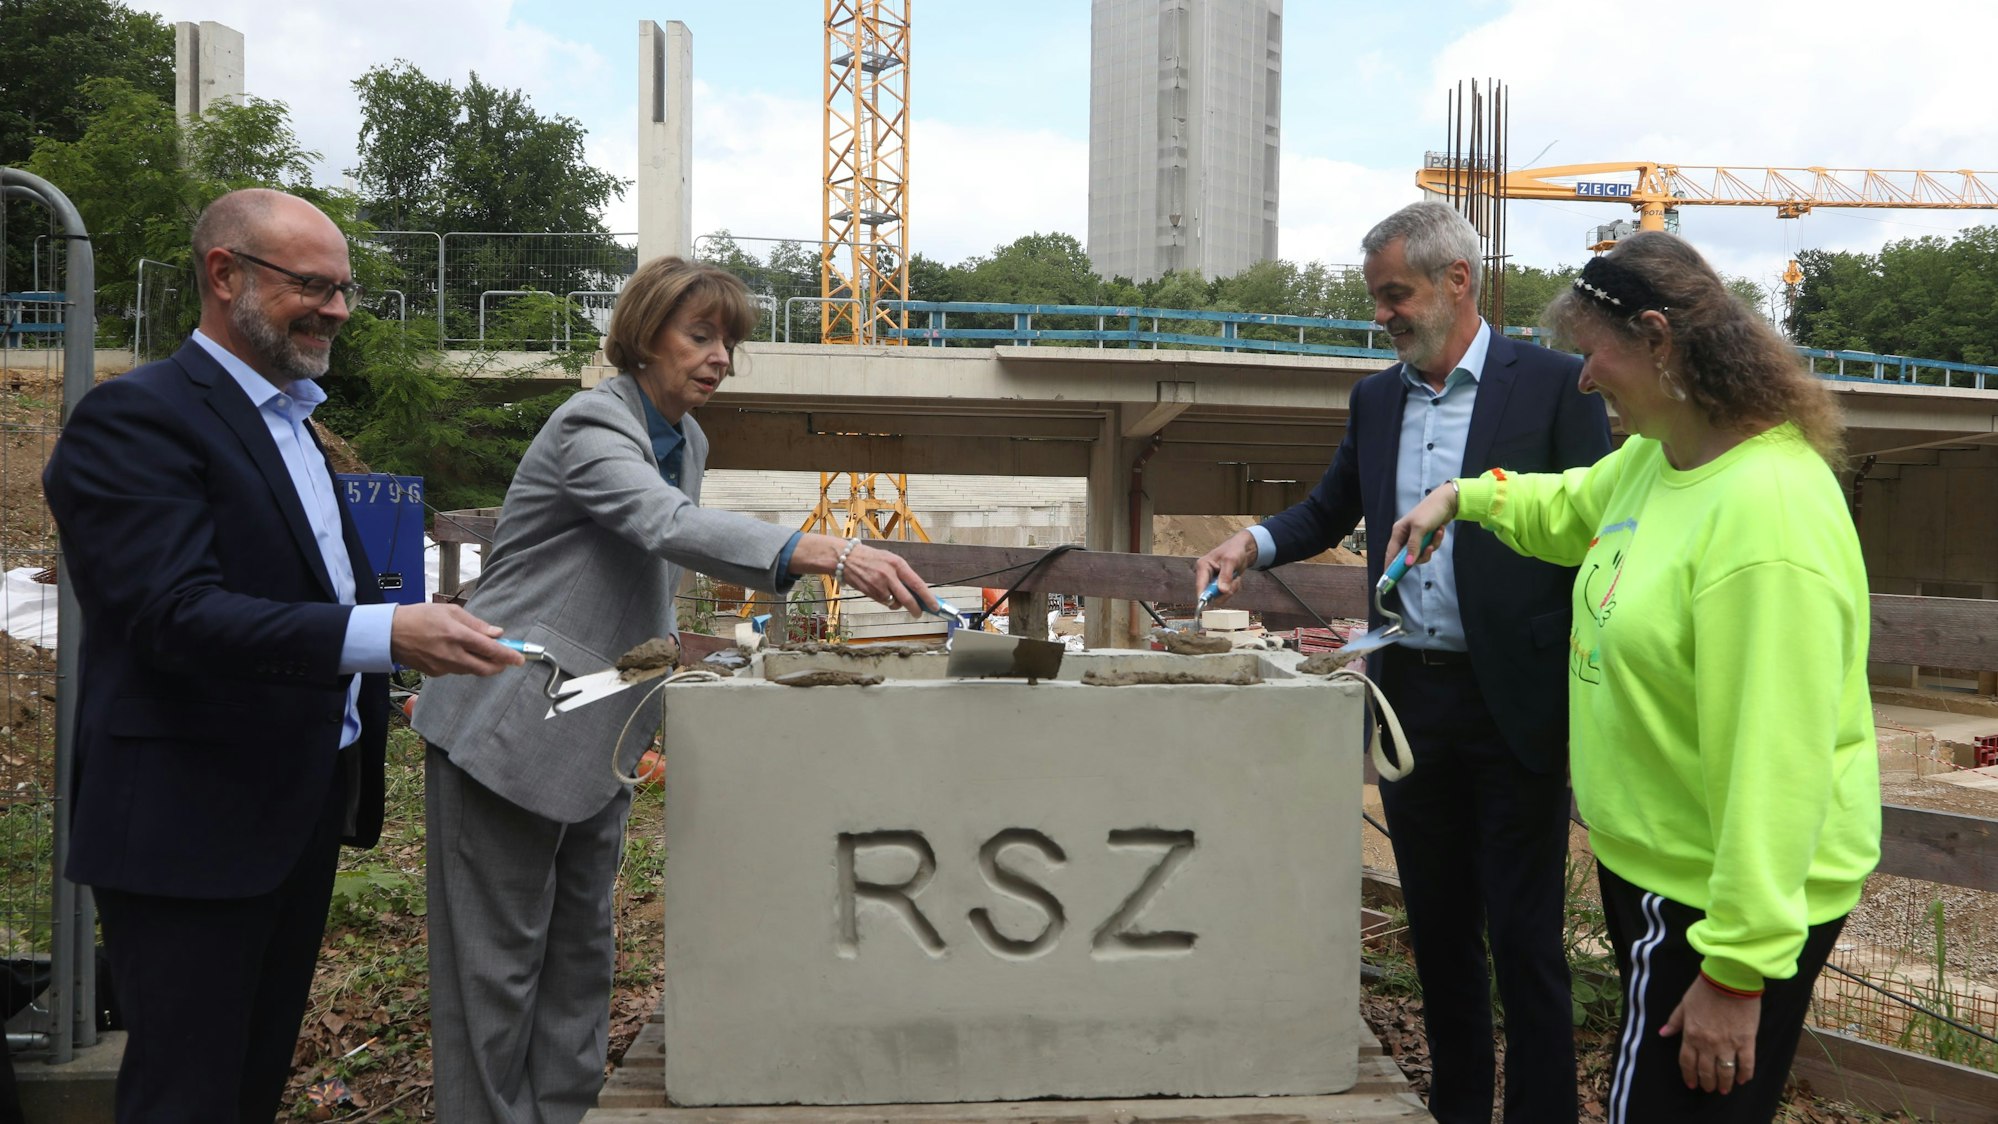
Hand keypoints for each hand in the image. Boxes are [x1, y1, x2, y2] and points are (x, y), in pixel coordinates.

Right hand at [390, 604, 524, 676]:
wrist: (390, 633)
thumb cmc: (419, 617)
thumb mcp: (450, 611)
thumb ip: (476, 624)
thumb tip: (497, 633)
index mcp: (457, 635)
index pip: (490, 650)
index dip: (508, 655)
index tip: (520, 658)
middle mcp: (451, 654)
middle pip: (484, 668)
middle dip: (499, 666)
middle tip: (506, 660)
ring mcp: (443, 666)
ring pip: (471, 670)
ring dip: (481, 664)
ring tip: (481, 651)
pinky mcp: (435, 673)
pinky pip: (457, 670)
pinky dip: (463, 663)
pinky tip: (457, 652)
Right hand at [795, 534, 938, 617]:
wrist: (845, 558)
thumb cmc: (869, 557)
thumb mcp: (889, 559)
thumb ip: (902, 573)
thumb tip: (916, 591)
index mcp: (898, 564)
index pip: (917, 584)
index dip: (928, 597)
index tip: (935, 606)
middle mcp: (890, 574)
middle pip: (908, 598)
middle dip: (916, 609)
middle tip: (919, 613)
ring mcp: (879, 584)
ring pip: (895, 602)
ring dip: (896, 603)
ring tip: (890, 592)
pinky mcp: (870, 592)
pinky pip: (884, 602)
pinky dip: (885, 600)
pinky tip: (878, 590)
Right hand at [1194, 531, 1257, 607]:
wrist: (1242, 549)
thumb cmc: (1234, 550)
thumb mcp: (1231, 560)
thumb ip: (1226, 575)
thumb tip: (1222, 591)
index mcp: (1203, 566)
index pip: (1200, 585)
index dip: (1203, 597)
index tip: (1207, 606)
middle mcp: (1205, 576)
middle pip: (1210, 594)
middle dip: (1224, 591)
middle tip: (1234, 582)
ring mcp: (1212, 582)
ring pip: (1219, 596)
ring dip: (1231, 589)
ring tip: (1235, 577)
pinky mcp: (1218, 585)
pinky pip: (1225, 594)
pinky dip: (1233, 588)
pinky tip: (1235, 579)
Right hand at [1382, 483, 1459, 572]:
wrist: (1447, 502)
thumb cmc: (1429, 511)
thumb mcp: (1420, 529)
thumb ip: (1413, 547)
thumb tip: (1408, 563)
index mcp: (1398, 532)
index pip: (1391, 552)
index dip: (1390, 565)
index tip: (1390, 577)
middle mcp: (1405, 536)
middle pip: (1408, 556)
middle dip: (1420, 555)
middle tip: (1429, 550)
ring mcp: (1416, 537)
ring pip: (1421, 553)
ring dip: (1431, 547)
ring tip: (1437, 534)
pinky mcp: (1426, 538)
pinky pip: (1430, 547)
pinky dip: (1436, 541)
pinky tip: (1440, 530)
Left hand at [1660, 978, 1759, 1094]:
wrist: (1729, 979)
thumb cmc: (1705, 990)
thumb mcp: (1684, 1004)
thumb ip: (1675, 1021)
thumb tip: (1662, 1034)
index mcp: (1691, 1034)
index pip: (1687, 1062)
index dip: (1689, 1075)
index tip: (1692, 1084)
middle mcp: (1708, 1043)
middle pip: (1706, 1070)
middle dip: (1706, 1082)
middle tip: (1709, 1089)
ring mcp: (1728, 1044)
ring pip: (1725, 1071)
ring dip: (1724, 1083)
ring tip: (1724, 1089)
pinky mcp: (1747, 1041)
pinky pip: (1747, 1063)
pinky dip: (1745, 1074)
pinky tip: (1743, 1080)